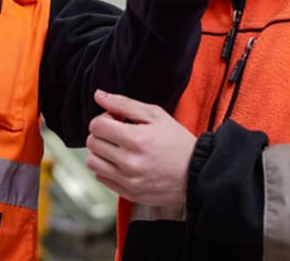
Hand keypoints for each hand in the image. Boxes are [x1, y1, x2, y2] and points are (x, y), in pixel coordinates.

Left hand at [85, 90, 195, 205]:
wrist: (198, 173)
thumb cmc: (177, 142)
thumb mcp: (156, 115)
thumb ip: (124, 104)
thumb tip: (99, 95)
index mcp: (136, 139)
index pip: (96, 125)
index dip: (104, 118)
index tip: (116, 120)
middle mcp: (130, 162)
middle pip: (92, 142)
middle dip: (101, 134)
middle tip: (118, 133)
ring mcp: (129, 180)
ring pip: (92, 162)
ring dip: (100, 152)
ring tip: (117, 149)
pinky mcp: (129, 193)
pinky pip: (101, 178)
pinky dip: (106, 168)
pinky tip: (121, 163)